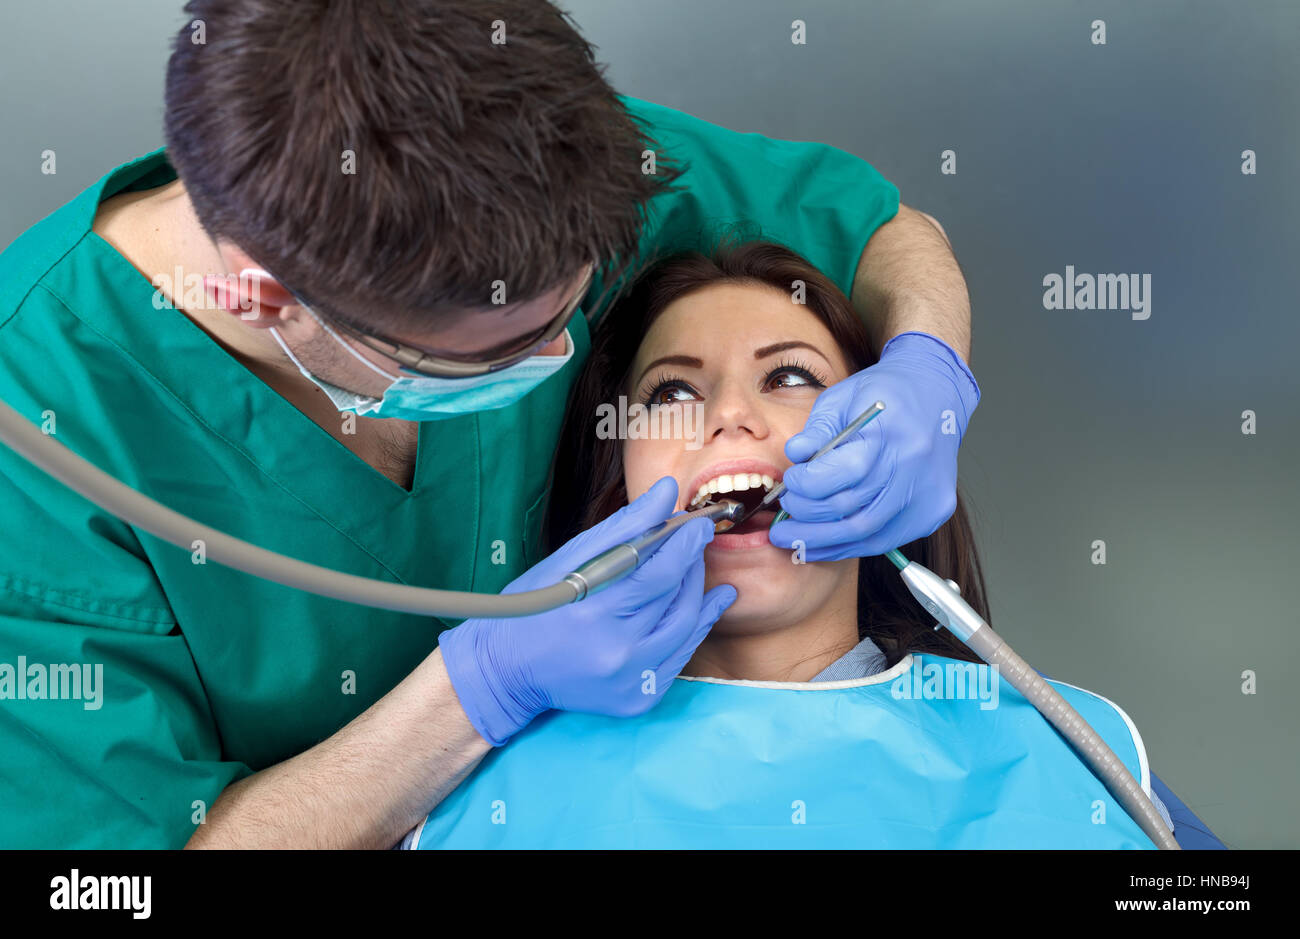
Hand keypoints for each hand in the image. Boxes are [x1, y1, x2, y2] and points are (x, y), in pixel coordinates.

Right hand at [439, 476, 735, 745]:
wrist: (505, 671)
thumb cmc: (533, 606)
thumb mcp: (567, 560)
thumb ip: (623, 527)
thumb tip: (667, 492)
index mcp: (592, 615)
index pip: (657, 575)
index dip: (684, 546)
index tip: (697, 524)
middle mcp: (615, 654)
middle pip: (676, 601)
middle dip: (691, 564)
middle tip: (694, 539)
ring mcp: (629, 683)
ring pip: (685, 629)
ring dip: (697, 592)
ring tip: (694, 566)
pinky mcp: (637, 700)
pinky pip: (680, 658)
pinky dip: (695, 626)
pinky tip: (707, 603)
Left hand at [769, 331, 979, 561]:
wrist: (937, 395)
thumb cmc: (884, 395)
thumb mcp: (842, 398)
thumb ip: (816, 431)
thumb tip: (793, 457)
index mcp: (893, 433)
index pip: (845, 472)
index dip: (808, 484)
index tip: (791, 480)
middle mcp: (914, 469)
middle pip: (852, 509)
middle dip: (808, 515)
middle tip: (785, 510)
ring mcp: (927, 496)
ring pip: (865, 534)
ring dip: (821, 541)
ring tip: (790, 538)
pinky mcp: (931, 514)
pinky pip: (883, 541)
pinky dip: (847, 546)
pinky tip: (821, 543)